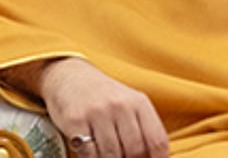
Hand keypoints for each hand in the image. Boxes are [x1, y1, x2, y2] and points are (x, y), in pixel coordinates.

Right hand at [36, 58, 168, 157]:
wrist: (70, 77)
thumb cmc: (104, 98)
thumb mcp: (130, 104)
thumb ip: (143, 129)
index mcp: (139, 102)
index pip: (157, 140)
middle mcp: (120, 105)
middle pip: (135, 150)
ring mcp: (97, 112)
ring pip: (112, 155)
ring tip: (107, 155)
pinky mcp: (75, 121)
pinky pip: (90, 154)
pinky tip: (92, 153)